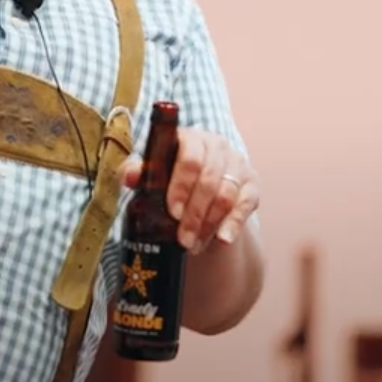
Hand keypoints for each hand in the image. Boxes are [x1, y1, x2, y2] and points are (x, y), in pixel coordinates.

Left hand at [123, 128, 258, 254]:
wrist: (196, 184)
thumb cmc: (168, 173)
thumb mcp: (151, 171)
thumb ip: (137, 171)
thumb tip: (130, 177)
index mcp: (190, 138)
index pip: (190, 158)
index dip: (182, 186)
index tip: (172, 211)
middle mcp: (216, 145)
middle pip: (209, 181)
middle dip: (194, 214)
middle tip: (183, 238)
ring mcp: (236, 163)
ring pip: (226, 195)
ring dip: (209, 223)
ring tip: (193, 244)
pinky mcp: (251, 182)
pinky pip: (246, 204)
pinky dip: (234, 223)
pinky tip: (222, 239)